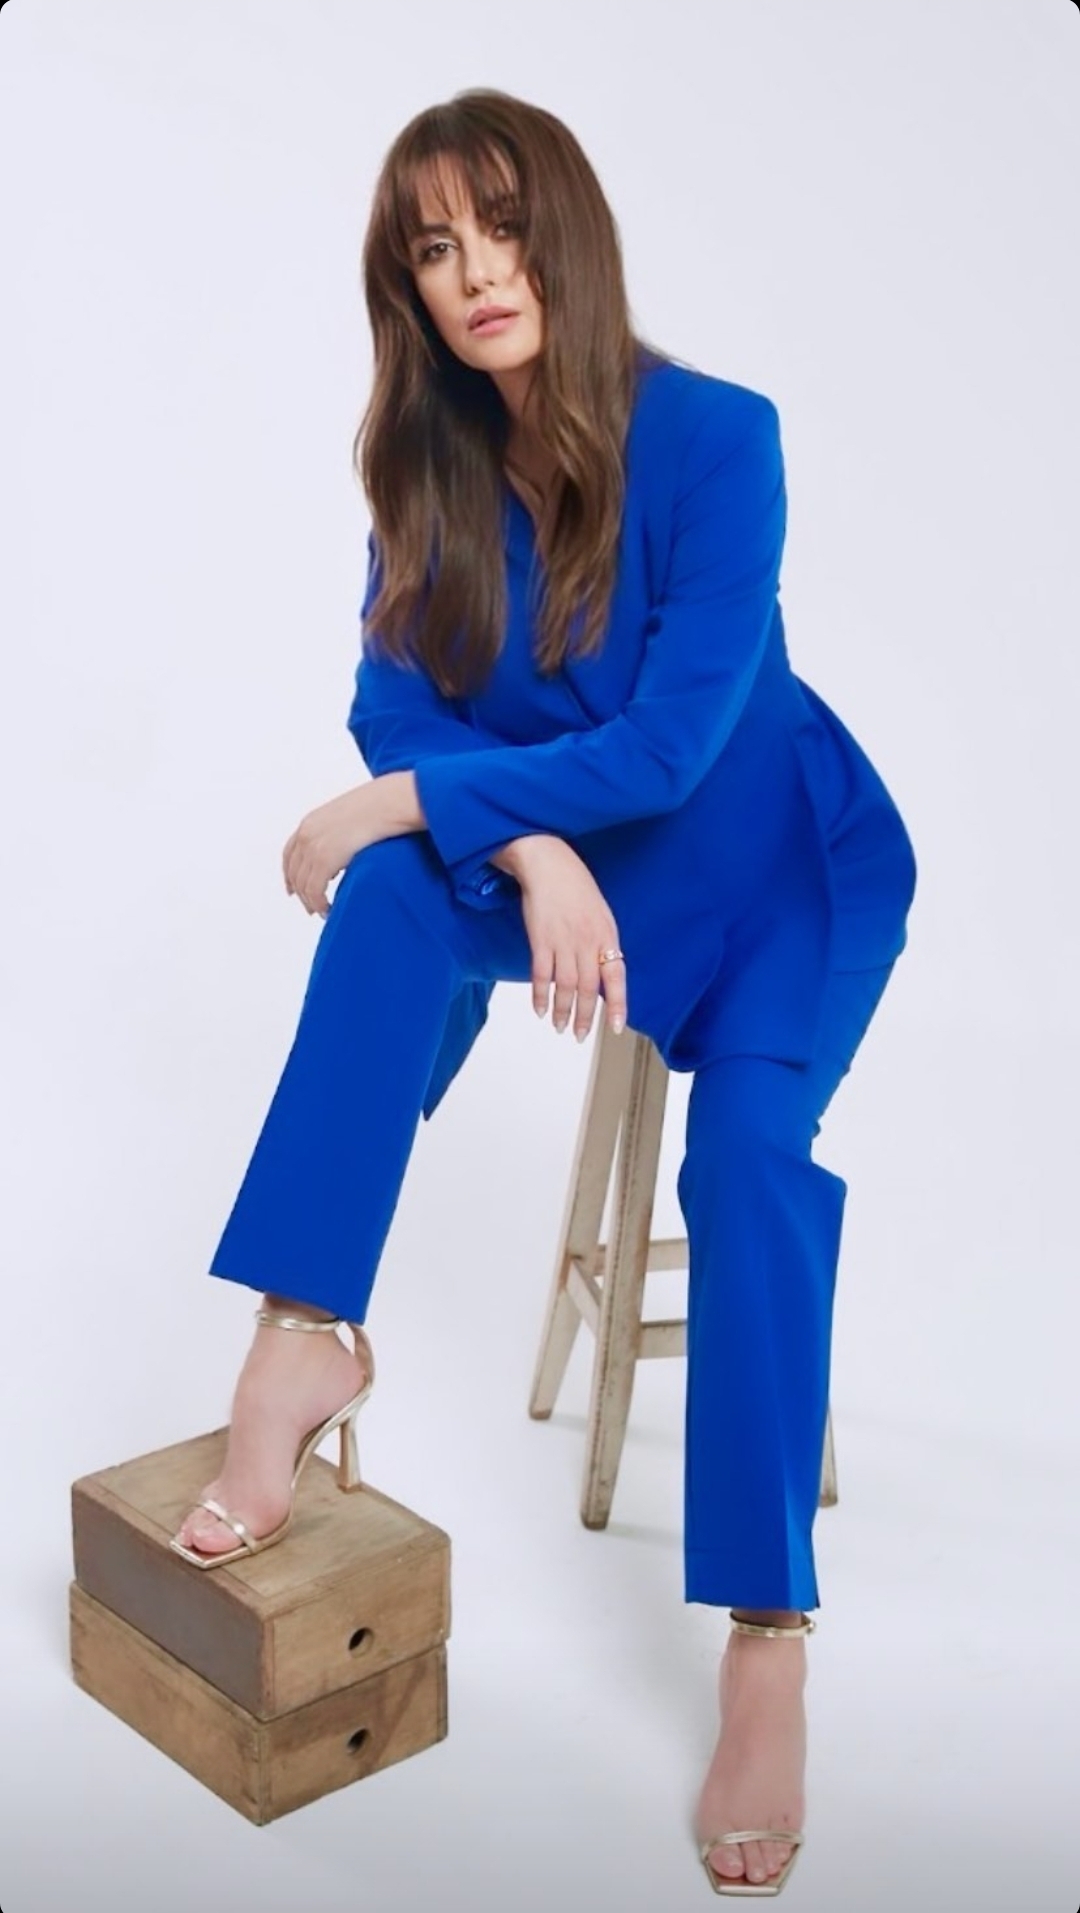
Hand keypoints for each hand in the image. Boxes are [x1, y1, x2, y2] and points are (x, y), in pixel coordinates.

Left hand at [282, 783, 388, 917]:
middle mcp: (306, 835)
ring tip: (323, 911)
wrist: (389, 802)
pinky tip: (328, 909)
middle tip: (311, 908)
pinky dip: (320, 904)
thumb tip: (344, 848)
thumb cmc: (379, 807)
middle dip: (301, 893)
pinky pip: (315, 890)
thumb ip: (338, 831)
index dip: (288, 875)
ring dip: (312, 902)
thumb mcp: (348, 816)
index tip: (292, 889)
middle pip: (294, 873)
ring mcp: (314, 847)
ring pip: (303, 885)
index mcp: (309, 822)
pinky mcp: (325, 859)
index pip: (289, 854)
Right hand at [514, 838, 626, 1040]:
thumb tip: (602, 972)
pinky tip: (539, 1009)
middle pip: (589, 988)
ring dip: (563, 1011)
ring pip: (566, 987)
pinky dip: (540, 995)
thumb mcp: (601, 913)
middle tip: (581, 1036)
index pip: (616, 976)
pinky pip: (541, 975)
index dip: (617, 1004)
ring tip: (560, 1027)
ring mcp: (563, 941)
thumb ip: (602, 943)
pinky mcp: (540, 940)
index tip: (616, 1026)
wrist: (549, 864)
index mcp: (607, 935)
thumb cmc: (575, 886)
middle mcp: (587, 941)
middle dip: (585, 1016)